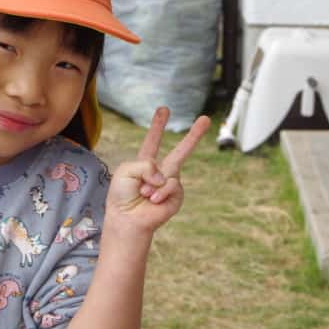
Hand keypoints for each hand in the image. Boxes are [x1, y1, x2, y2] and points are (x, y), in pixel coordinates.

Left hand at [105, 107, 209, 236]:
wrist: (127, 218)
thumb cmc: (122, 196)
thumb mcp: (126, 170)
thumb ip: (146, 163)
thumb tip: (165, 176)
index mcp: (145, 163)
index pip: (152, 141)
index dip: (158, 125)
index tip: (164, 109)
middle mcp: (160, 172)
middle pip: (181, 151)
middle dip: (194, 135)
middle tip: (206, 119)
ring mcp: (170, 183)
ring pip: (177, 164)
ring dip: (153, 182)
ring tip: (144, 194)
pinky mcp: (177, 196)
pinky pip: (173, 184)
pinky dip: (160, 192)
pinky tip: (153, 201)